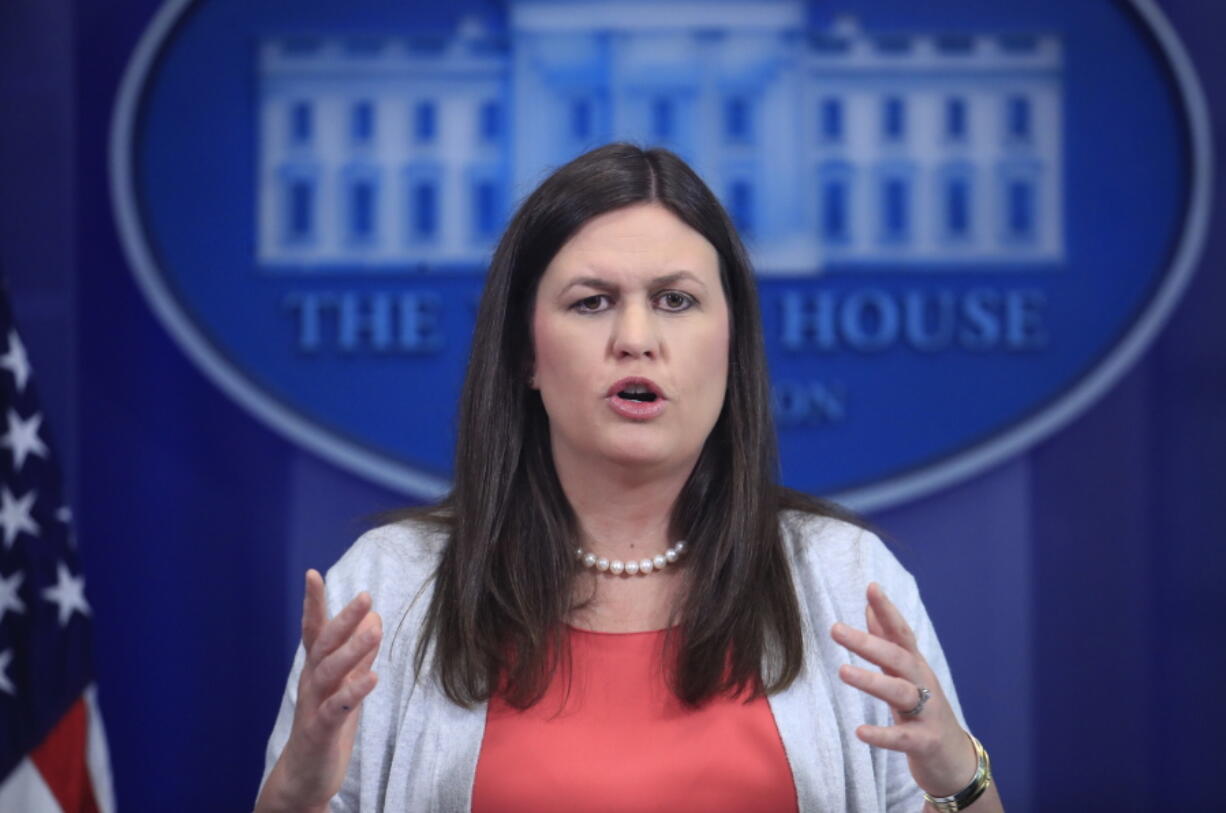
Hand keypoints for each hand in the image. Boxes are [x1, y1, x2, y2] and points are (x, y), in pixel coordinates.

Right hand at [256, 570, 382, 811]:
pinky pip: (336, 709)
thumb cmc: (326, 727)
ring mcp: (313, 707)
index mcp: (316, 670)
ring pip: (330, 672)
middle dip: (343, 619)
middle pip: (324, 645)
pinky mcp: (320, 731)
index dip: (314, 603)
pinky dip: (354, 692)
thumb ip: (358, 656)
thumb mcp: (345, 687)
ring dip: (353, 650)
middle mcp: (311, 683)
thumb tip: (373, 620)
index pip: (314, 631)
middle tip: (365, 595)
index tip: (313, 574)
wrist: (304, 778)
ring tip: (375, 629)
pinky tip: (373, 678)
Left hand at [830, 582, 976, 797]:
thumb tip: (870, 606)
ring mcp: (928, 713)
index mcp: (915, 666)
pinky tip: (860, 732)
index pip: (901, 633)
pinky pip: (903, 738)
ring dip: (871, 681)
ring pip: (900, 693)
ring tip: (843, 671)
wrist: (955, 759)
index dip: (888, 610)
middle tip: (835, 628)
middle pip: (898, 658)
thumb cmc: (925, 710)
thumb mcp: (906, 674)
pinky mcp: (926, 742)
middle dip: (868, 642)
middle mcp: (923, 684)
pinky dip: (882, 735)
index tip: (871, 587)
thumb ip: (887, 641)